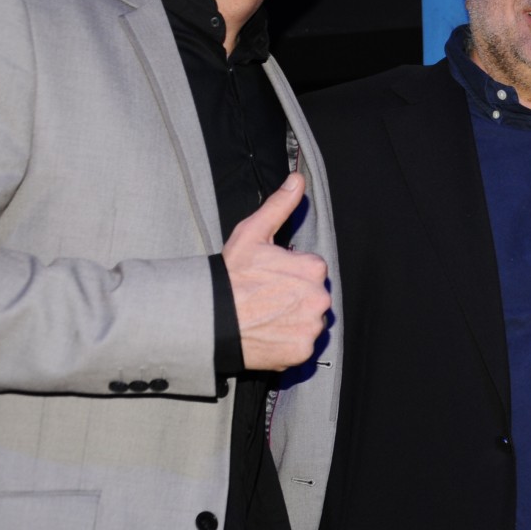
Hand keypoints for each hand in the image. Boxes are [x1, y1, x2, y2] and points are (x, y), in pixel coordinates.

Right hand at [222, 173, 329, 370]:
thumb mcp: (253, 233)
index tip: (270, 278)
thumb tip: (298, 179)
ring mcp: (312, 326)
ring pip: (311, 320)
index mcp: (313, 268)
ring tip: (267, 315)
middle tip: (267, 298)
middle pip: (314, 295)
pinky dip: (289, 340)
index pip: (312, 270)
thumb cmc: (231, 276)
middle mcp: (319, 298)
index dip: (290, 273)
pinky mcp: (302, 351)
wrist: (211, 319)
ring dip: (295, 318)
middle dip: (295, 296)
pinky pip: (303, 344)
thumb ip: (280, 205)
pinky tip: (269, 332)